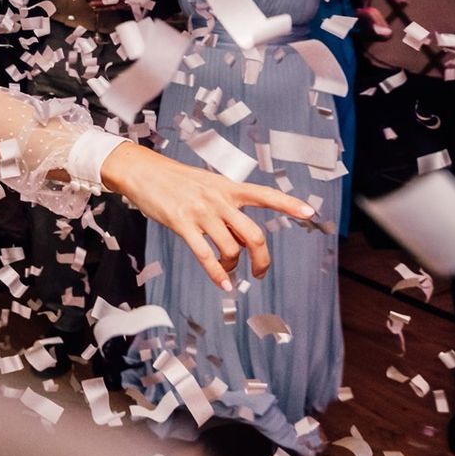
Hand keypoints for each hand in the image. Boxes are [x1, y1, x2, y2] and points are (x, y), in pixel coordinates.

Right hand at [100, 143, 316, 289]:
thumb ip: (226, 207)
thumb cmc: (177, 180)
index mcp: (228, 188)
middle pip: (253, 235)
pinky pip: (205, 255)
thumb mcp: (207, 185)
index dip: (288, 205)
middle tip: (260, 272)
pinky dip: (217, 274)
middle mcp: (219, 199)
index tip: (310, 213)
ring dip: (232, 267)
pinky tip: (223, 284)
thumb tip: (241, 239)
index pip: (265, 195)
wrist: (144, 171)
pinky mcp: (182, 223)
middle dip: (261, 260)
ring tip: (227, 271)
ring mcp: (201, 212)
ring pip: (231, 249)